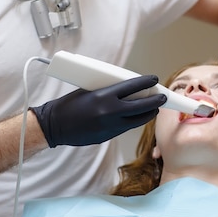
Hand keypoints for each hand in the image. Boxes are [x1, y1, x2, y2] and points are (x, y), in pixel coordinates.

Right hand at [31, 75, 165, 146]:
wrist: (55, 126)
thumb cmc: (69, 104)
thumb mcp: (89, 90)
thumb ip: (108, 90)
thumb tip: (126, 88)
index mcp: (104, 96)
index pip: (132, 87)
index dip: (146, 82)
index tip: (155, 79)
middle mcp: (110, 112)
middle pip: (141, 107)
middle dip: (155, 102)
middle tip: (162, 97)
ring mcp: (110, 126)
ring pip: (137, 120)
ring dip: (147, 114)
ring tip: (153, 108)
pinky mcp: (108, 136)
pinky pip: (126, 128)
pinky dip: (133, 121)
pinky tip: (137, 117)